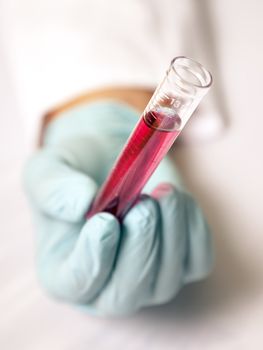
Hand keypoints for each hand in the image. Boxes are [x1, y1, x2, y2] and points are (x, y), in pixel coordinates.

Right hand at [24, 102, 212, 315]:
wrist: (109, 160)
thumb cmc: (76, 171)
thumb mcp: (49, 169)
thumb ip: (54, 189)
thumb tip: (81, 206)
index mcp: (63, 271)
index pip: (77, 284)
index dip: (93, 257)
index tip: (105, 220)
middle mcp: (105, 284)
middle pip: (125, 294)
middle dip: (139, 247)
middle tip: (142, 204)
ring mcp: (146, 279)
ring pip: (166, 281)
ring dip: (170, 233)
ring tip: (163, 193)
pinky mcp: (179, 263)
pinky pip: (197, 262)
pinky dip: (194, 231)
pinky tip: (179, 200)